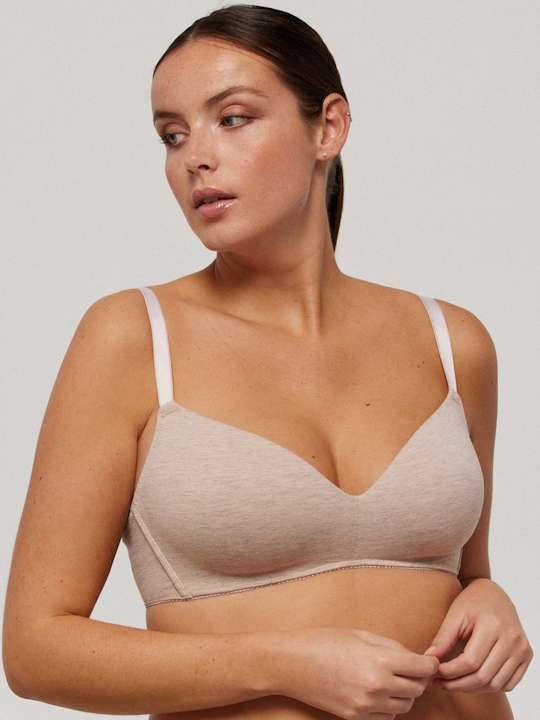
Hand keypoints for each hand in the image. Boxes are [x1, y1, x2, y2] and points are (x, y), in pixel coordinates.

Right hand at [280, 628, 438, 718]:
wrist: (292, 664)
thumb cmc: (323, 641)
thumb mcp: (360, 634)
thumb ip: (391, 645)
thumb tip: (413, 656)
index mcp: (379, 660)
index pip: (422, 668)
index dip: (430, 663)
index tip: (429, 660)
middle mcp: (376, 685)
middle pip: (417, 688)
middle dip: (419, 677)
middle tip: (411, 667)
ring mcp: (366, 705)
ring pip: (405, 706)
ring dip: (405, 693)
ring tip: (393, 678)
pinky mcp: (356, 718)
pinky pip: (387, 717)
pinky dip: (389, 706)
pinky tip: (378, 692)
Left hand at [424, 578, 532, 692]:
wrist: (494, 595)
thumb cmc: (472, 602)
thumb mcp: (455, 615)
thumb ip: (443, 638)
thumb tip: (429, 660)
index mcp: (493, 625)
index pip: (470, 661)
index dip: (450, 672)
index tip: (434, 673)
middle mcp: (512, 639)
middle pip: (483, 676)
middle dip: (458, 684)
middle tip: (440, 683)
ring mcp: (522, 649)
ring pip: (496, 684)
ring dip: (472, 689)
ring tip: (453, 683)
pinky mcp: (527, 656)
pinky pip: (509, 684)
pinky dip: (490, 687)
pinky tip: (472, 681)